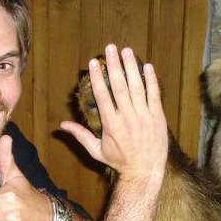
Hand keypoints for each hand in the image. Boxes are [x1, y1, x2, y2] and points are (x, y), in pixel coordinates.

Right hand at [61, 44, 167, 182]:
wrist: (144, 171)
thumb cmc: (120, 161)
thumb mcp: (96, 151)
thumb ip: (80, 136)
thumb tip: (62, 125)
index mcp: (111, 124)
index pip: (102, 96)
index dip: (97, 77)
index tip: (94, 63)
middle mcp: (127, 118)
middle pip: (119, 86)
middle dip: (114, 65)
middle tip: (110, 48)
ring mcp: (144, 116)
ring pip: (137, 87)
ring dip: (131, 67)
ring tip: (126, 51)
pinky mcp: (158, 117)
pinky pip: (155, 94)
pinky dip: (151, 80)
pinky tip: (147, 66)